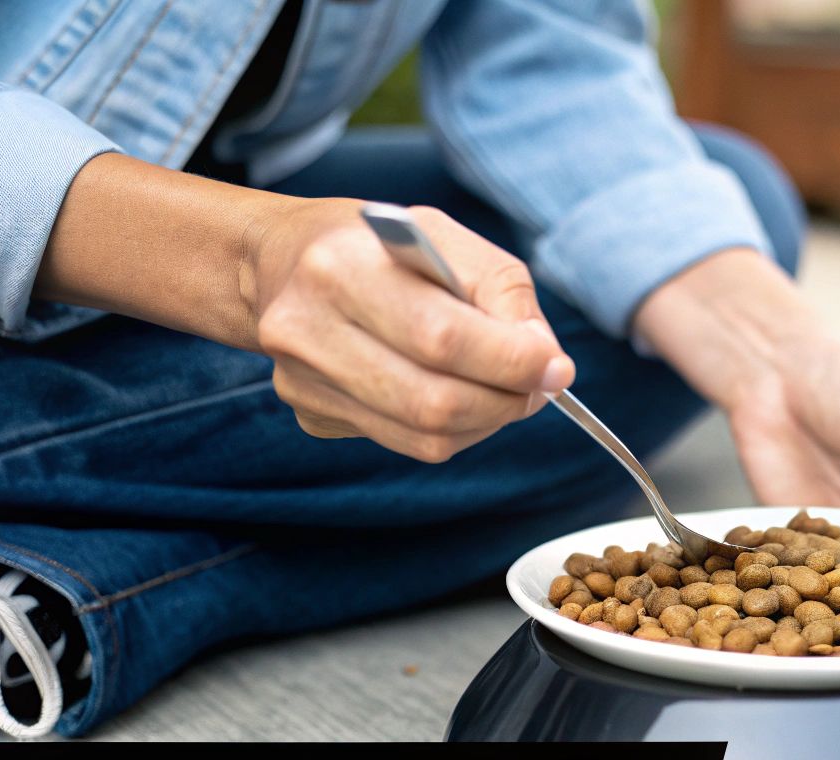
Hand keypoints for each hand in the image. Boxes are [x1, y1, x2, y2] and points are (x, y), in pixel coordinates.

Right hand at [247, 202, 573, 461]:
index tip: (556, 368)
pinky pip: (406, 442)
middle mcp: (308, 327)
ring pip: (426, 436)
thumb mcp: (445, 237)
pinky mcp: (310, 413)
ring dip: (486, 421)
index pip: (442, 336)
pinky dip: (452, 429)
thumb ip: (503, 293)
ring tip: (505, 391)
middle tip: (537, 387)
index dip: (511, 362)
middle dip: (506, 401)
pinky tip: (456, 395)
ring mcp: (302, 380)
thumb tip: (545, 364)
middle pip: (434, 401)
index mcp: (342, 265)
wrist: (283, 263)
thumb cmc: (379, 248)